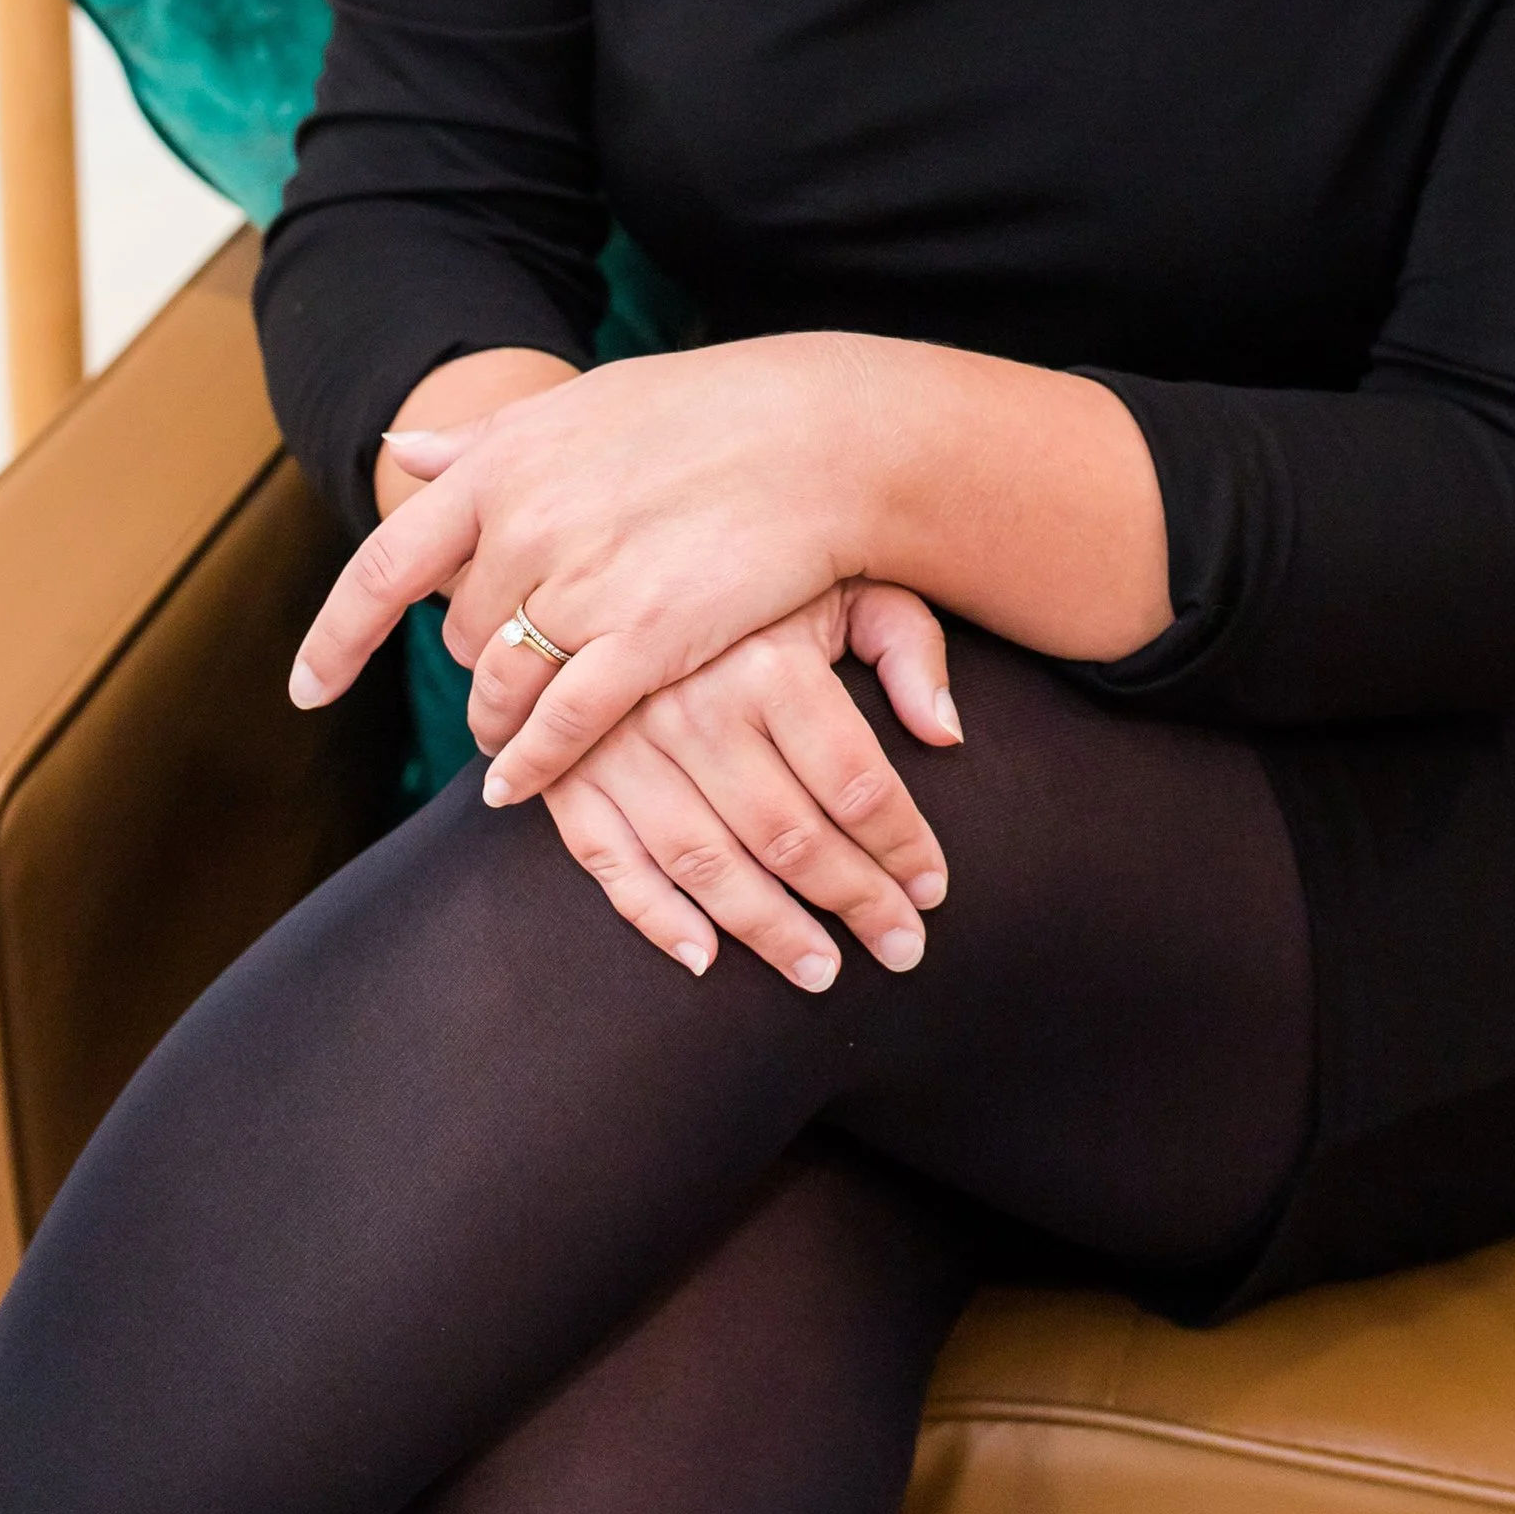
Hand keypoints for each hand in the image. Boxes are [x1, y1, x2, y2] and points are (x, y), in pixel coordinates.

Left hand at [289, 332, 880, 804]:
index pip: (385, 565)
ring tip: (504, 741)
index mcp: (503, 466)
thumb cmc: (707, 412)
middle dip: (469, 657)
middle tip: (498, 671)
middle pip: (457, 631)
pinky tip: (518, 786)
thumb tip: (405, 453)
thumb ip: (488, 440)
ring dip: (493, 722)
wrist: (818, 435)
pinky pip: (559, 726)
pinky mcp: (643, 641)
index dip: (338, 636)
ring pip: (498, 685)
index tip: (307, 692)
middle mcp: (526, 527)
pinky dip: (528, 764)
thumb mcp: (584, 407)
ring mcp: (582, 587)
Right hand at [542, 583, 959, 987]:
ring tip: (820, 972)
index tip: (934, 891)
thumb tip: (947, 735)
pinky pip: (607, 859)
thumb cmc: (756, 575)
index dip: (902, 846)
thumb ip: (906, 643)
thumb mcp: (841, 581)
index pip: (854, 781)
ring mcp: (621, 743)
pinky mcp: (567, 769)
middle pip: (789, 834)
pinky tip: (704, 958)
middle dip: (854, 902)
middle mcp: (693, 705)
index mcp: (767, 660)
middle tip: (900, 950)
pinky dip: (653, 916)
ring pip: (707, 861)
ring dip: (767, 930)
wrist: (620, 541)